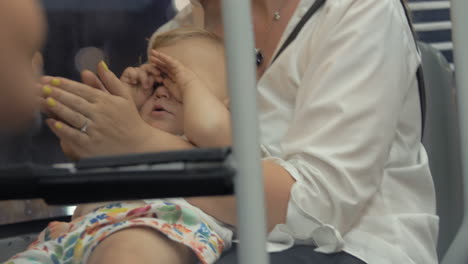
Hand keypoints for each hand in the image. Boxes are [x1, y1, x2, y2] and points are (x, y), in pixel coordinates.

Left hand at [39, 61, 154, 158]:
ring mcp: (95, 130)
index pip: (82, 90)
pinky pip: (73, 135)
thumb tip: (99, 64)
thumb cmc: (130, 121)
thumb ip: (111, 81)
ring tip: (43, 100)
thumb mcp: (124, 98)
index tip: (51, 79)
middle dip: (56, 92)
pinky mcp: (91, 145)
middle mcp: (100, 114)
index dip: (65, 84)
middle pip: (74, 101)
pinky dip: (61, 128)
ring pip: (71, 116)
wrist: (139, 147)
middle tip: (39, 86)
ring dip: (56, 107)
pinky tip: (52, 122)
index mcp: (107, 101)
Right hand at [120, 64, 159, 107]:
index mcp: (149, 82)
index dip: (158, 73)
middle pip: (148, 67)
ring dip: (144, 76)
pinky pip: (130, 70)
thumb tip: (163, 79)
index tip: (162, 79)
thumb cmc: (141, 106)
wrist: (128, 111)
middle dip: (153, 70)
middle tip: (158, 74)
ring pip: (140, 68)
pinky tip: (134, 82)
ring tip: (145, 87)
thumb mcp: (152, 96)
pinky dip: (133, 74)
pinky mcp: (125, 77)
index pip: (154, 71)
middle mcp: (141, 78)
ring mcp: (133, 77)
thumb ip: (157, 88)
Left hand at [149, 50, 204, 101]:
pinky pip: (170, 61)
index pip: (167, 72)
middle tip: (151, 58)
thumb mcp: (174, 89)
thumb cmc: (186, 95)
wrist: (193, 93)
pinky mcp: (180, 67)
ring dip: (160, 57)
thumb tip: (163, 80)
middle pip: (166, 66)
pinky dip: (164, 57)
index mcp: (178, 78)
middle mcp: (179, 72)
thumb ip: (169, 84)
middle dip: (158, 62)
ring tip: (152, 53)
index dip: (160, 69)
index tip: (153, 67)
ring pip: (168, 62)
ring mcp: (180, 68)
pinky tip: (158, 54)